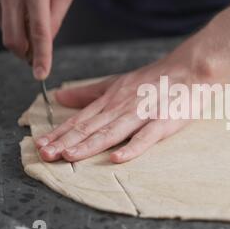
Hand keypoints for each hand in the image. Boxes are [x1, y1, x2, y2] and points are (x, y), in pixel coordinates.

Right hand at [0, 0, 72, 79]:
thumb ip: (56, 19)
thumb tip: (45, 44)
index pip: (39, 32)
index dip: (41, 56)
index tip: (41, 74)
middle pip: (15, 40)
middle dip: (27, 55)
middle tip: (38, 56)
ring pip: (8, 36)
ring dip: (22, 38)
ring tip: (31, 18)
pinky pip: (1, 26)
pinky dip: (14, 26)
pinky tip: (19, 10)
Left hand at [34, 58, 203, 162]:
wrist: (189, 70)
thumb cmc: (154, 79)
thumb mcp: (118, 82)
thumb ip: (90, 92)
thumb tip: (61, 96)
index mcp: (111, 99)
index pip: (81, 118)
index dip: (60, 132)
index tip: (40, 144)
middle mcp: (122, 106)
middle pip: (91, 126)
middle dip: (66, 141)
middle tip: (45, 154)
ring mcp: (143, 113)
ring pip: (112, 131)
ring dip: (89, 144)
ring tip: (69, 156)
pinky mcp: (163, 121)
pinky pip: (146, 136)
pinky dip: (132, 146)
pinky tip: (116, 158)